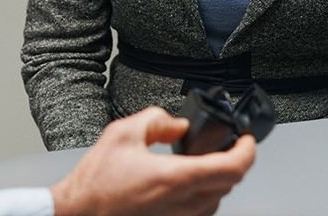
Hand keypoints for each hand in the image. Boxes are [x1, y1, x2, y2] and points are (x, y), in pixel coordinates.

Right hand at [51, 107, 255, 215]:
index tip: (246, 140)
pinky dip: (204, 195)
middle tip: (230, 145)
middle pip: (230, 183)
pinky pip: (201, 211)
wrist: (79, 213)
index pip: (233, 167)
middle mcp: (183, 203)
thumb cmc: (96, 183)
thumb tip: (177, 124)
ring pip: (218, 199)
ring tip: (209, 162)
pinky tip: (189, 183)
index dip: (248, 151)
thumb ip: (156, 120)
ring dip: (220, 179)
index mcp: (176, 177)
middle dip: (236, 161)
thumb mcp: (123, 133)